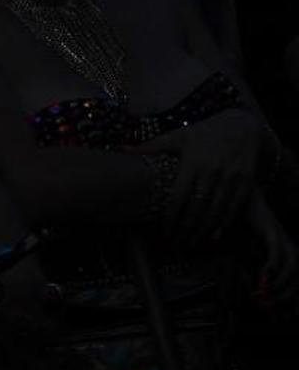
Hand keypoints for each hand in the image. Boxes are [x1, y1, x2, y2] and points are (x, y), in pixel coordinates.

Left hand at [132, 110, 261, 239]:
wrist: (242, 125)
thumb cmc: (204, 132)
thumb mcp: (177, 136)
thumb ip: (151, 146)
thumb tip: (122, 149)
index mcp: (191, 162)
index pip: (178, 196)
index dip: (171, 216)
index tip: (165, 230)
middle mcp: (211, 171)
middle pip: (196, 208)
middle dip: (186, 229)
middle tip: (177, 243)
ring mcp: (230, 178)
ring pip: (215, 211)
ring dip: (203, 230)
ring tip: (192, 243)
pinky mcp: (246, 182)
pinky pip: (234, 207)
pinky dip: (224, 223)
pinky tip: (214, 235)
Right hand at [247, 192, 298, 306]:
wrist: (237, 197)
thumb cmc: (239, 221)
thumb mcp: (243, 248)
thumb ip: (249, 264)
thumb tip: (251, 285)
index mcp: (282, 249)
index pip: (294, 276)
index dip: (287, 292)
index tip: (273, 303)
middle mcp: (286, 243)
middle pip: (298, 272)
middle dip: (287, 291)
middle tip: (272, 302)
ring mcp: (280, 236)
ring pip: (293, 263)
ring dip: (283, 280)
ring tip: (268, 290)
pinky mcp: (271, 230)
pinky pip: (277, 251)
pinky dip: (273, 265)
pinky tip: (264, 272)